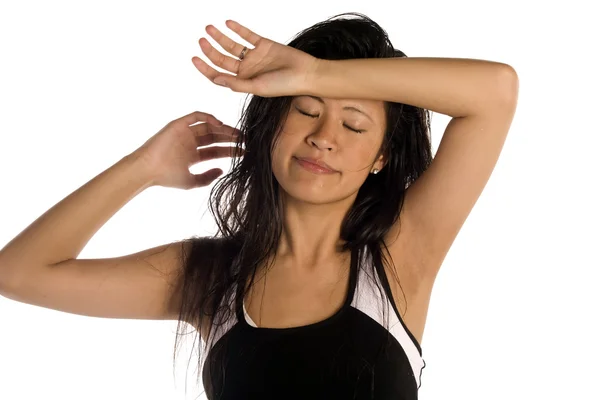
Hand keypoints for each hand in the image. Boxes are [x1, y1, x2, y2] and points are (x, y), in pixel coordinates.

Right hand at [131, 111, 242, 189]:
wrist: (148, 169)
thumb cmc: (166, 177)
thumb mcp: (191, 182)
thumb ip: (207, 177)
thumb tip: (222, 170)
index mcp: (192, 155)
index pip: (215, 150)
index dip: (230, 150)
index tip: (244, 151)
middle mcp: (190, 143)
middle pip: (215, 138)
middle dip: (230, 138)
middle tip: (246, 140)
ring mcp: (184, 133)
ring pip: (208, 127)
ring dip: (224, 129)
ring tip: (238, 134)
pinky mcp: (178, 125)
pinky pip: (196, 116)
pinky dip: (208, 117)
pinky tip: (220, 124)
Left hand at [192, 20, 319, 96]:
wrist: (305, 73)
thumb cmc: (284, 85)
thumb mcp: (257, 87)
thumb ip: (236, 84)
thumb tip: (216, 80)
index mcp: (243, 81)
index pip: (219, 75)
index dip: (205, 68)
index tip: (194, 58)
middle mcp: (247, 69)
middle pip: (222, 59)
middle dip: (210, 50)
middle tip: (201, 40)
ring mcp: (254, 56)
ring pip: (232, 46)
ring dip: (220, 37)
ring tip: (209, 28)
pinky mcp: (264, 45)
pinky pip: (247, 36)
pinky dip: (238, 29)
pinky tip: (228, 23)